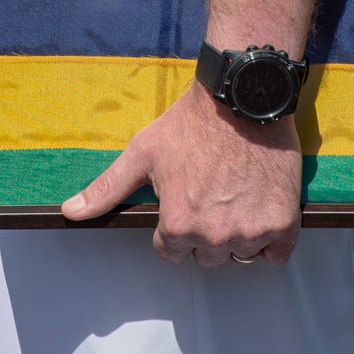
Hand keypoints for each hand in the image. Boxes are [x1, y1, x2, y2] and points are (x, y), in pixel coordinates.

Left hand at [62, 80, 301, 266]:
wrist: (240, 97)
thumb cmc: (190, 123)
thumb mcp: (142, 152)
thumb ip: (107, 189)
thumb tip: (71, 212)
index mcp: (177, 225)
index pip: (171, 252)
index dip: (175, 224)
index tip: (186, 197)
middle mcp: (213, 237)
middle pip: (205, 257)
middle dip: (205, 231)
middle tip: (211, 192)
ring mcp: (250, 232)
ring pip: (239, 254)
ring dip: (238, 233)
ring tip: (236, 192)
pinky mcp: (283, 225)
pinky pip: (275, 252)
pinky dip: (271, 236)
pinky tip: (260, 202)